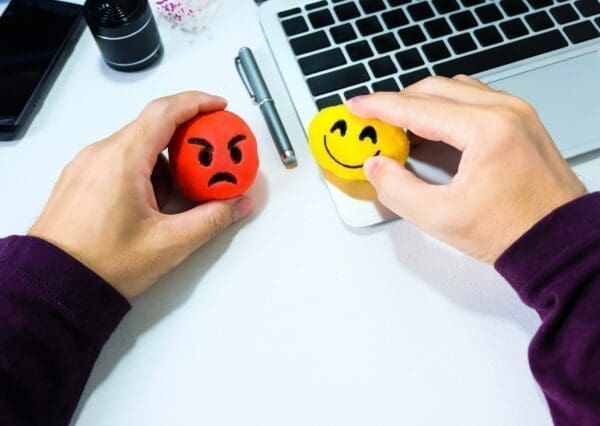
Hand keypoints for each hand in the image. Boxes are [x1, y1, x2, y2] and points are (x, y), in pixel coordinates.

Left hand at [29, 92, 253, 297]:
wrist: (54, 285)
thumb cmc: (102, 263)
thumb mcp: (169, 243)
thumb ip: (211, 219)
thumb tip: (238, 204)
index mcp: (122, 159)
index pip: (165, 112)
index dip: (197, 103)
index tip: (219, 107)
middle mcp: (101, 153)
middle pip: (153, 128)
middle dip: (187, 140)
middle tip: (210, 158)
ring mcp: (87, 165)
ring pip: (137, 147)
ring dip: (166, 163)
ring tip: (182, 194)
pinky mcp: (81, 180)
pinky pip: (120, 162)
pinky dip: (145, 172)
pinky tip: (155, 203)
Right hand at [348, 76, 586, 262]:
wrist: (558, 242)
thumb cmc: (514, 231)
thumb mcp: (442, 219)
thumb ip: (398, 190)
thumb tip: (377, 167)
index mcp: (486, 130)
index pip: (417, 108)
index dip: (379, 106)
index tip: (356, 106)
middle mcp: (505, 112)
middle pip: (434, 90)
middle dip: (397, 103)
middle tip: (373, 121)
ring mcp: (516, 114)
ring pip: (454, 90)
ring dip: (422, 103)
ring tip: (399, 128)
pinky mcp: (520, 122)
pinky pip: (474, 100)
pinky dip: (446, 108)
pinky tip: (432, 129)